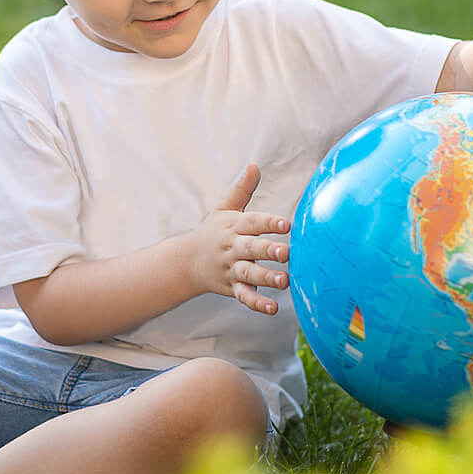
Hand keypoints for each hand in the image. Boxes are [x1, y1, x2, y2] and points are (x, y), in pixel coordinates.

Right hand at [187, 164, 289, 315]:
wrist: (185, 262)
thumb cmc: (212, 232)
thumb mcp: (224, 208)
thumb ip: (242, 189)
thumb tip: (255, 165)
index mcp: (233, 227)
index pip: (252, 222)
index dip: (269, 222)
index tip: (287, 223)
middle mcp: (233, 248)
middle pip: (251, 248)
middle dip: (268, 250)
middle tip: (286, 253)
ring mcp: (232, 269)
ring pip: (249, 273)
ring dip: (266, 277)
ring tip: (284, 281)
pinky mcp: (232, 287)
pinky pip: (245, 296)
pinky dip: (257, 303)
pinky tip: (273, 308)